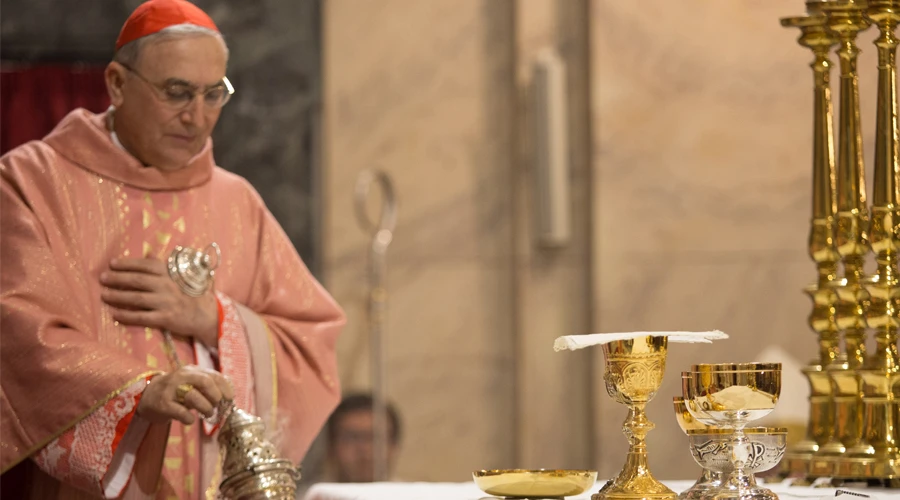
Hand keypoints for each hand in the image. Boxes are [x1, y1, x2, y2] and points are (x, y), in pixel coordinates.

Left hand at [100, 258, 217, 346]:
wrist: (206, 315)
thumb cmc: (190, 293)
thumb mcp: (180, 276)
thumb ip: (163, 266)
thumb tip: (148, 253)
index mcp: (170, 273)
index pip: (146, 265)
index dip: (127, 263)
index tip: (112, 263)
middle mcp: (167, 286)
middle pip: (137, 280)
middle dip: (117, 278)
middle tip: (102, 278)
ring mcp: (166, 302)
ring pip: (136, 298)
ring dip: (117, 296)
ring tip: (104, 295)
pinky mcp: (165, 318)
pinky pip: (141, 317)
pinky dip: (126, 315)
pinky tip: (114, 314)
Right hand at [137, 366, 233, 424]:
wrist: (146, 396)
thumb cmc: (175, 392)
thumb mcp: (192, 384)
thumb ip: (207, 387)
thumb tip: (228, 398)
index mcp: (192, 371)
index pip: (214, 375)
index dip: (225, 387)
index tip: (230, 398)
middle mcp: (181, 376)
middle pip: (205, 381)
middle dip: (216, 396)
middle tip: (217, 405)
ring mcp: (171, 389)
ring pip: (193, 396)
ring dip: (205, 408)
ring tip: (207, 414)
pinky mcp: (163, 404)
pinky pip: (181, 412)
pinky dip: (189, 418)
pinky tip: (190, 419)